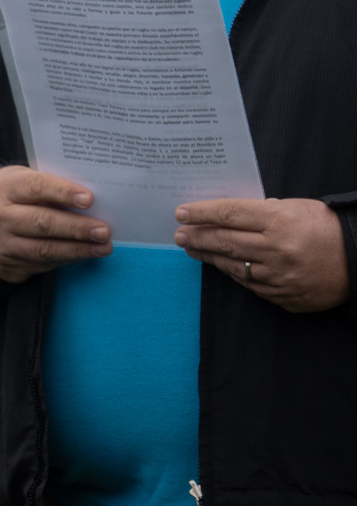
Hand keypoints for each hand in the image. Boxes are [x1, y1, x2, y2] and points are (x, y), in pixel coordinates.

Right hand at [0, 166, 110, 282]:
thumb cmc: (9, 198)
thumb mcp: (19, 181)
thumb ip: (47, 187)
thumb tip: (88, 201)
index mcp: (4, 188)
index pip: (35, 188)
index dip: (63, 193)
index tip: (89, 199)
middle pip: (42, 223)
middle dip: (76, 228)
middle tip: (103, 230)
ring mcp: (2, 245)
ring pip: (44, 249)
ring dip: (78, 249)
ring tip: (103, 247)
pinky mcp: (8, 266)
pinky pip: (43, 265)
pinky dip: (68, 259)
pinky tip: (85, 254)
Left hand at [175, 198, 350, 312]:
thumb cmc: (326, 228)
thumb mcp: (296, 208)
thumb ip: (261, 212)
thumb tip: (223, 216)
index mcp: (280, 221)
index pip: (229, 214)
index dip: (201, 213)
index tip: (181, 212)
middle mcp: (277, 250)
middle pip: (224, 241)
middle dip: (197, 236)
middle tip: (178, 233)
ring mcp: (280, 277)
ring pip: (232, 266)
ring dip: (208, 256)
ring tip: (192, 248)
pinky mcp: (284, 297)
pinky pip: (249, 284)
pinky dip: (232, 273)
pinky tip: (220, 265)